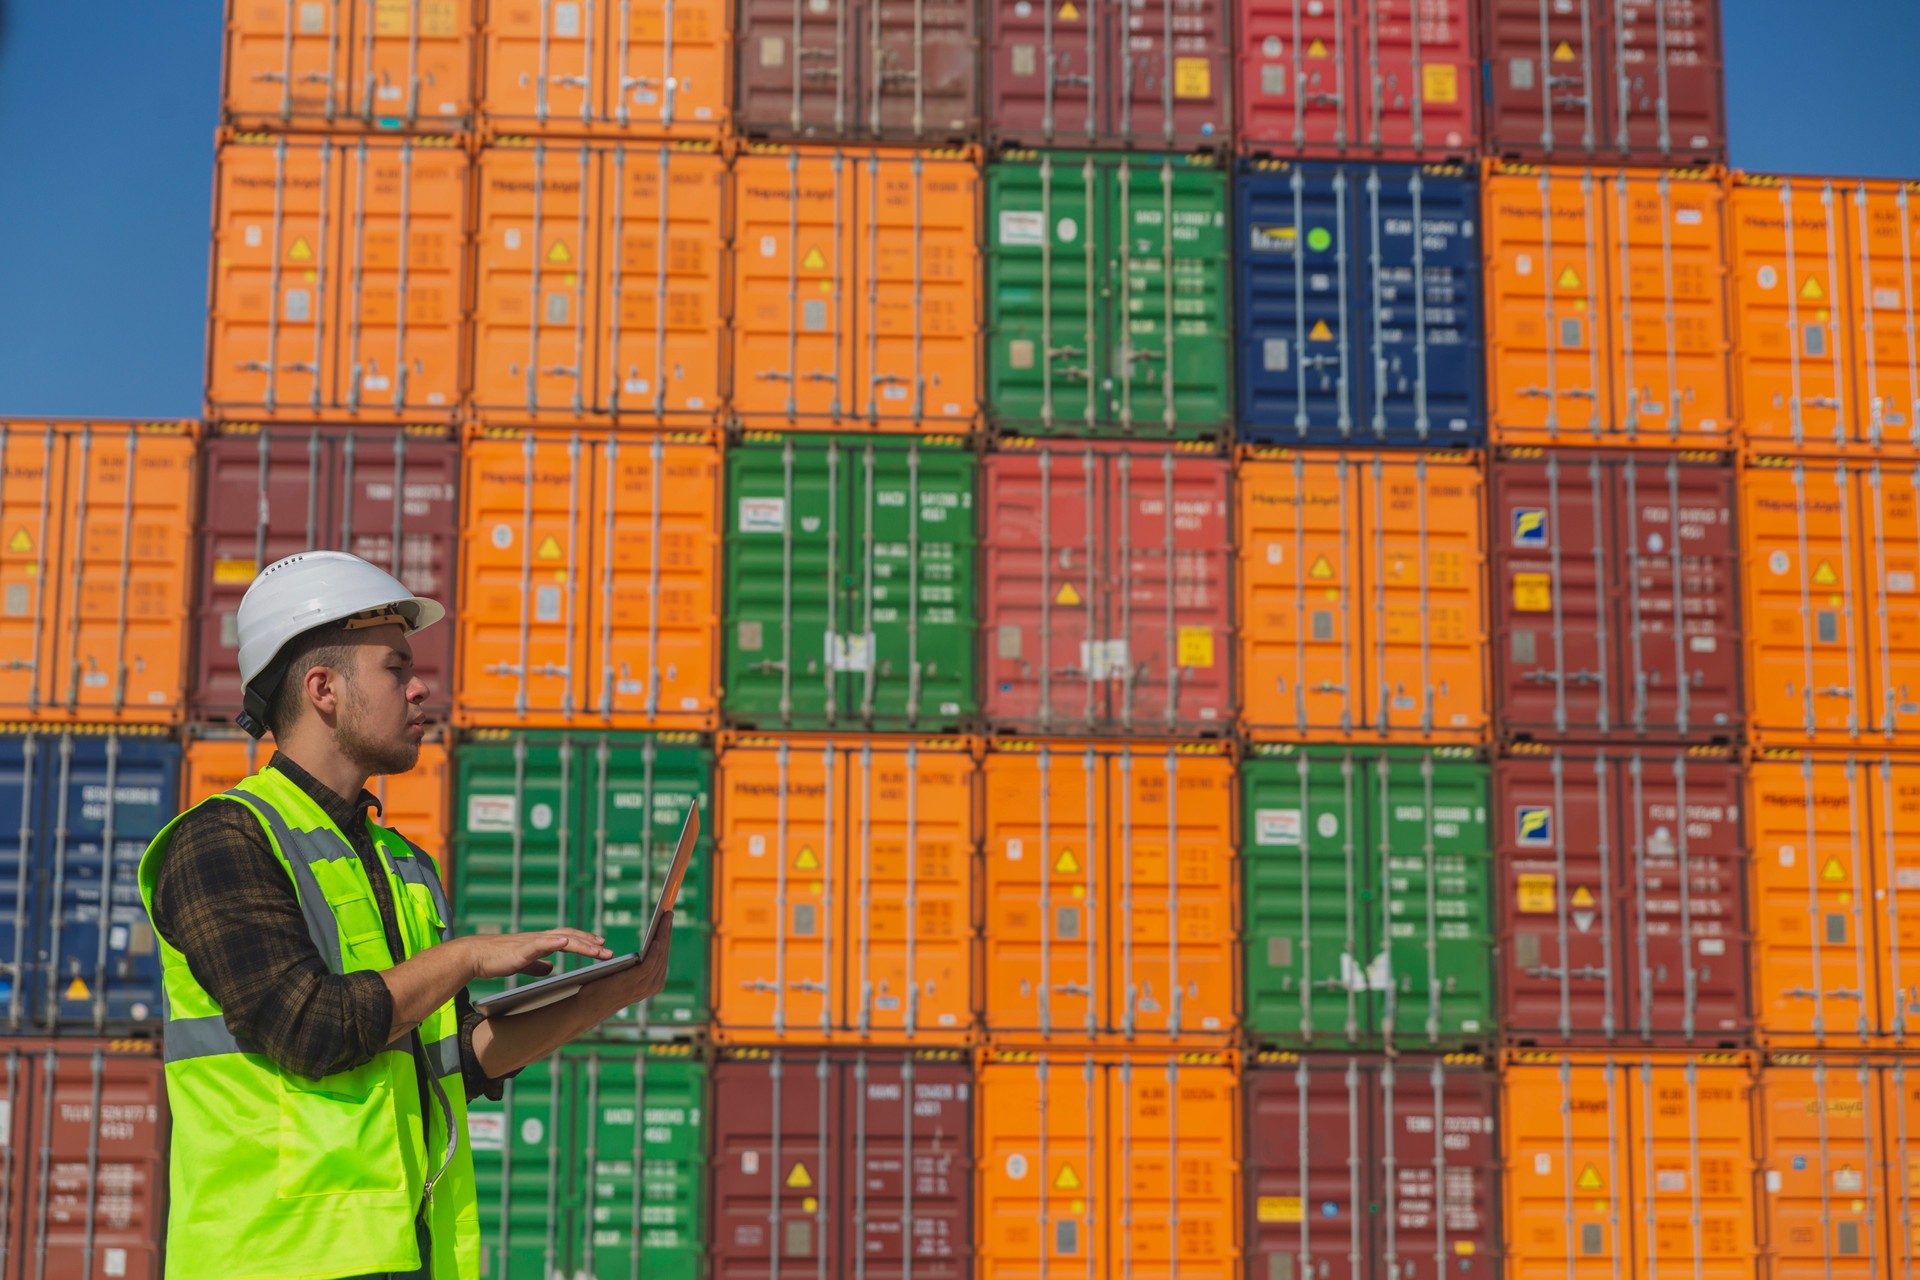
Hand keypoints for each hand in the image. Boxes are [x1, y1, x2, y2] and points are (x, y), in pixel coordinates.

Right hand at [457, 928, 612, 980]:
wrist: (474, 956)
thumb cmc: (496, 958)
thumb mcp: (523, 962)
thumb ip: (537, 964)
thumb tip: (550, 969)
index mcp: (540, 941)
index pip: (569, 938)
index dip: (585, 940)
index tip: (601, 946)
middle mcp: (539, 938)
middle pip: (571, 937)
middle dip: (590, 943)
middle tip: (609, 951)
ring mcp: (531, 942)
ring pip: (561, 939)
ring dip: (581, 943)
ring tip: (597, 948)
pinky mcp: (520, 949)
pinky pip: (539, 943)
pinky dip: (553, 941)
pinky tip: (565, 942)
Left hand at [604, 913, 673, 1006]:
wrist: (589, 1007)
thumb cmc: (605, 989)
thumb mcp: (627, 977)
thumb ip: (638, 968)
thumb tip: (644, 951)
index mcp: (653, 982)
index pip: (663, 954)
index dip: (666, 935)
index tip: (668, 918)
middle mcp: (654, 985)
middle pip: (663, 952)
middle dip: (666, 931)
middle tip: (669, 912)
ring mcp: (645, 986)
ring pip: (658, 956)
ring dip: (662, 936)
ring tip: (664, 919)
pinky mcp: (633, 983)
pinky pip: (648, 965)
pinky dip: (654, 953)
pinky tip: (655, 941)